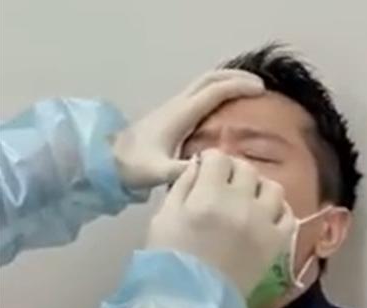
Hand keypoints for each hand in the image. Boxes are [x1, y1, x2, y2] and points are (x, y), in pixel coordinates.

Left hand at [113, 70, 264, 189]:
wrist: (105, 160)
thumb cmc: (131, 166)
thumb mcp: (157, 172)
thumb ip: (182, 172)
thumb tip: (208, 170)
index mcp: (180, 114)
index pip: (214, 91)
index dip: (239, 87)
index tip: (261, 91)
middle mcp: (178, 105)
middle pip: (210, 79)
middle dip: (236, 77)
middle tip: (260, 85)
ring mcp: (173, 107)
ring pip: (203, 83)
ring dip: (226, 81)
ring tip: (247, 90)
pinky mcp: (170, 114)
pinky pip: (199, 93)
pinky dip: (217, 91)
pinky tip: (224, 105)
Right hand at [146, 149, 294, 295]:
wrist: (191, 304)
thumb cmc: (168, 261)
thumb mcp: (163, 218)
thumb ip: (182, 186)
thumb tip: (199, 165)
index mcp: (208, 196)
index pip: (218, 158)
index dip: (209, 162)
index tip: (205, 172)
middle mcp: (241, 204)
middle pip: (246, 168)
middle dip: (233, 172)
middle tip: (224, 187)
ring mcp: (263, 223)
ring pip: (272, 187)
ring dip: (258, 188)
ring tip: (248, 200)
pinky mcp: (277, 243)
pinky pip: (288, 214)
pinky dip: (277, 210)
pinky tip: (264, 216)